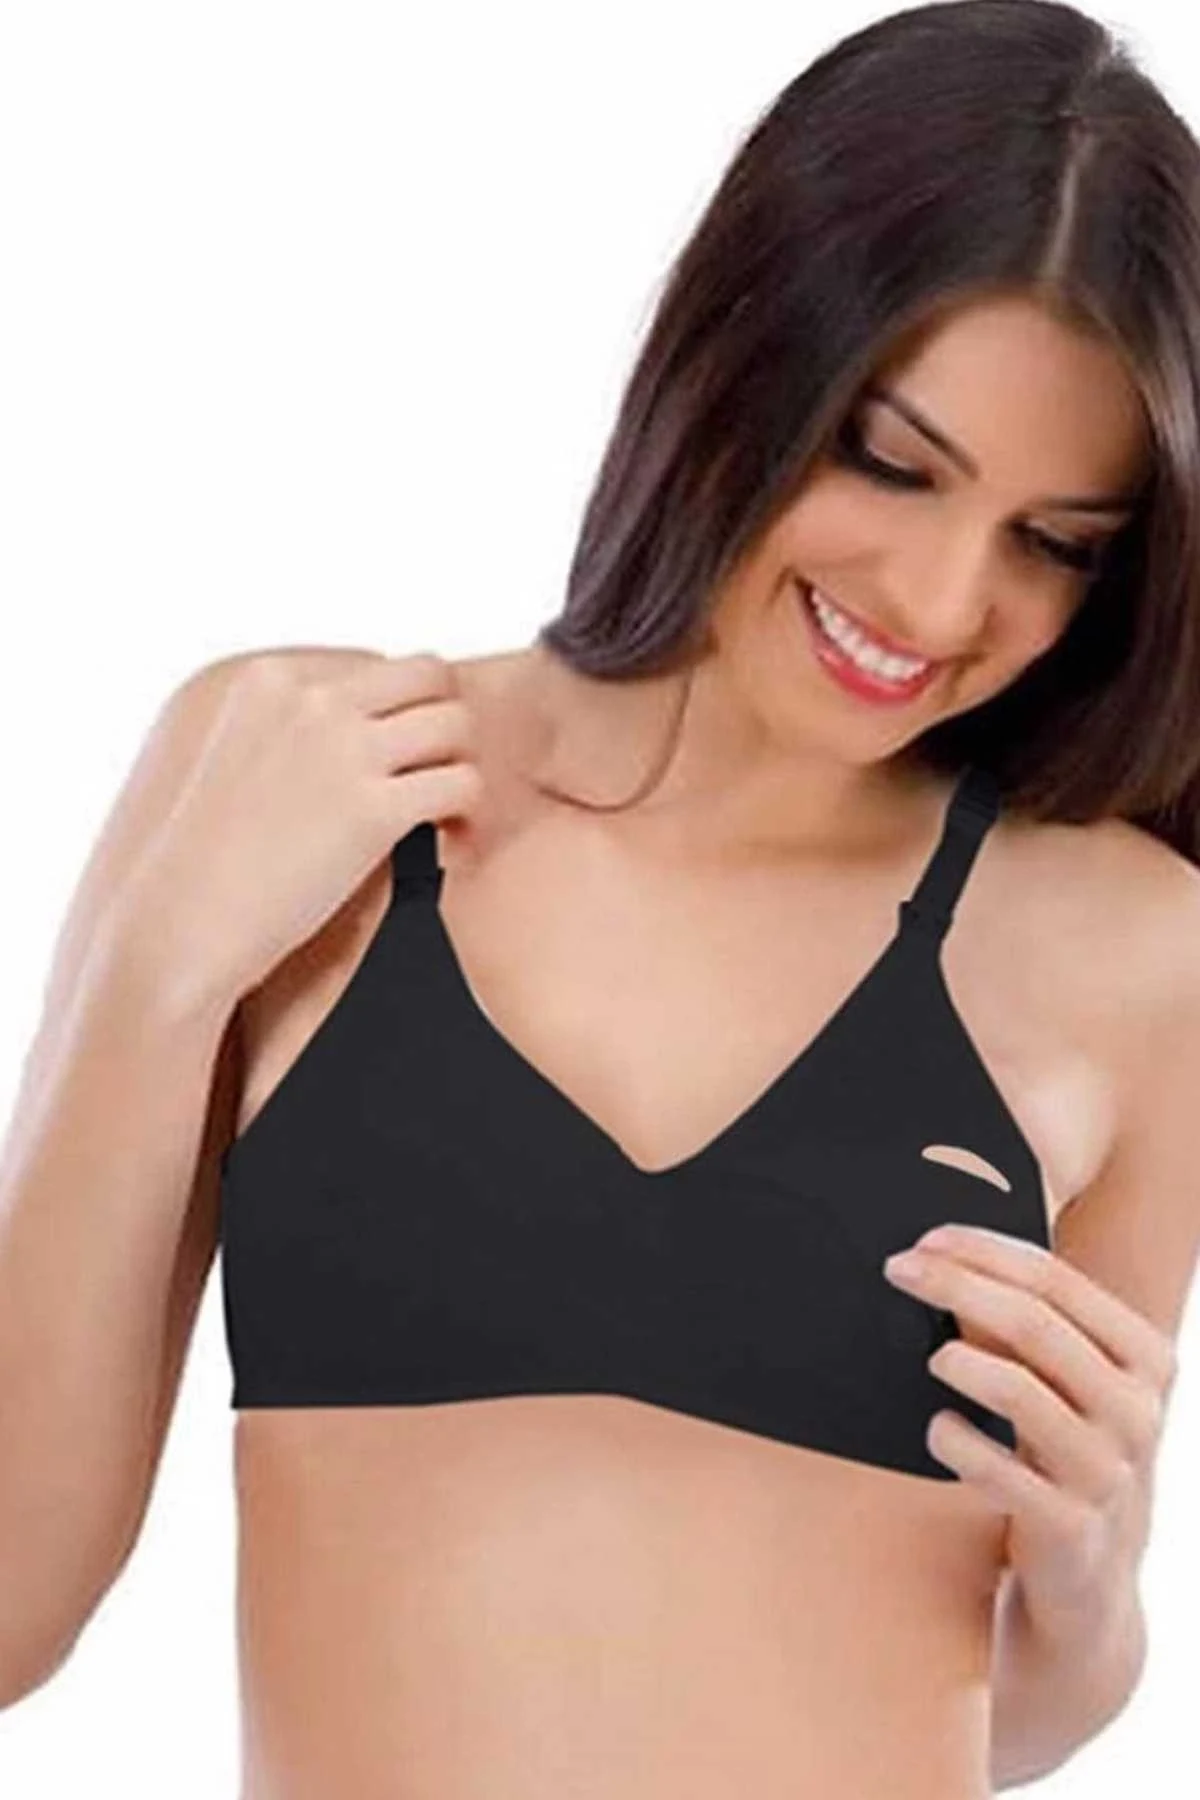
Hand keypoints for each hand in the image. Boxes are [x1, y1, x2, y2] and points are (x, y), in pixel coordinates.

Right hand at [125, 649, 483, 1002]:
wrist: (183, 921)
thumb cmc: (206, 858)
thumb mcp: (234, 755)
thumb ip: (290, 725)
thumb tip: (358, 727)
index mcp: (271, 679)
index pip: (375, 664)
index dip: (398, 711)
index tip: (397, 755)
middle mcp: (311, 701)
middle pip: (427, 675)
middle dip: (443, 719)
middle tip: (439, 770)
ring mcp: (345, 752)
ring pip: (455, 723)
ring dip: (461, 763)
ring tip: (448, 808)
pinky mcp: (375, 810)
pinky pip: (461, 784)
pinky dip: (467, 812)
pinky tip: (450, 839)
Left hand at [882, 1223, 1176, 1631]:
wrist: (1088, 1586)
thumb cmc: (1065, 1457)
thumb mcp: (1069, 1389)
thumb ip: (1029, 1326)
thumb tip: (942, 1256)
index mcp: (1145, 1359)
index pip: (1056, 1279)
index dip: (983, 1251)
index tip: (925, 1240)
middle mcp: (1138, 1412)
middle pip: (1033, 1323)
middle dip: (954, 1286)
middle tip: (897, 1270)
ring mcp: (1108, 1475)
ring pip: (1020, 1391)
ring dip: (961, 1361)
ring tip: (932, 1355)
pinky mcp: (1070, 1529)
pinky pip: (1000, 1472)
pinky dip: (958, 1443)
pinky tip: (939, 1430)